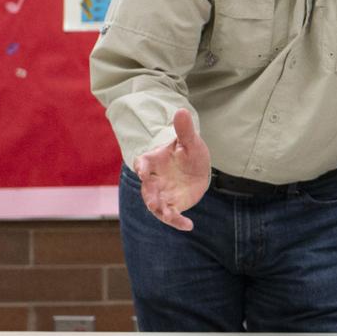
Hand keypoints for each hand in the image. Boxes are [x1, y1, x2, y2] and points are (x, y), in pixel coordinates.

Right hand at [133, 108, 210, 231]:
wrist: (194, 169)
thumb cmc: (188, 152)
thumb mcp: (190, 141)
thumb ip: (184, 129)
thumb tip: (182, 110)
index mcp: (153, 161)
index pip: (142, 163)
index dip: (142, 167)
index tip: (142, 171)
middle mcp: (152, 179)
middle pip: (147, 189)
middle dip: (150, 196)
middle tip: (155, 204)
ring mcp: (160, 194)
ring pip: (156, 205)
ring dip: (161, 211)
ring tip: (170, 216)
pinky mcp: (170, 205)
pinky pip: (171, 215)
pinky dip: (177, 221)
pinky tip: (189, 226)